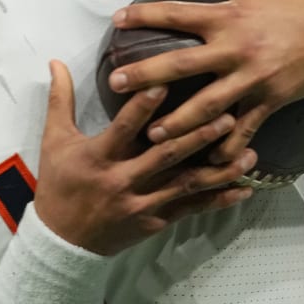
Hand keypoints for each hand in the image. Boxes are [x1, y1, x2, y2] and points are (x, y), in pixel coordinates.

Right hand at [34, 59, 255, 255]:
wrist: (61, 240)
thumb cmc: (59, 185)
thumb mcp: (54, 141)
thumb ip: (60, 100)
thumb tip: (56, 62)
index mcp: (98, 158)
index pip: (123, 129)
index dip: (142, 108)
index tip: (163, 83)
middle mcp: (123, 181)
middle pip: (165, 156)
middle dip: (197, 136)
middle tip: (226, 116)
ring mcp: (142, 204)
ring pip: (185, 185)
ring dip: (219, 170)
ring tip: (249, 154)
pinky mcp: (154, 222)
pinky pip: (190, 210)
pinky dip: (218, 200)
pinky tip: (244, 189)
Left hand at [106, 0, 303, 162]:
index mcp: (228, 16)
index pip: (177, 15)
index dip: (144, 16)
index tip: (116, 20)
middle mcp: (236, 49)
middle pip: (180, 64)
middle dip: (145, 76)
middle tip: (115, 85)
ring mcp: (253, 78)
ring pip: (208, 106)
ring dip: (179, 122)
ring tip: (152, 134)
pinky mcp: (272, 99)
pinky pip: (245, 128)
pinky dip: (227, 146)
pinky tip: (208, 161)